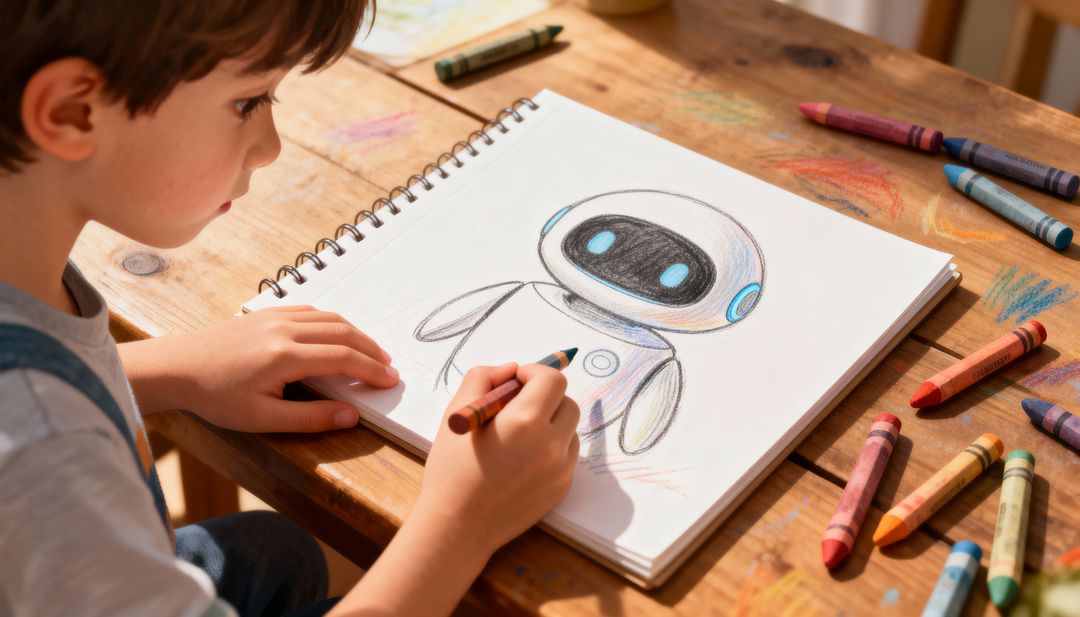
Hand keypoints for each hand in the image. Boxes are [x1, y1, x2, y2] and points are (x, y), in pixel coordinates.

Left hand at [119, 305, 397, 431]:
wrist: (177, 367)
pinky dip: (334, 322)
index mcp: (284, 356)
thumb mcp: (262, 418)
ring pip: (330, 318)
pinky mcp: (267, 312)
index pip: (342, 358)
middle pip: (343, 333)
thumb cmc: (215, 396)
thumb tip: (350, 415)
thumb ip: (310, 418)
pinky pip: (311, 311)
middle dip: (371, 350)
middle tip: (389, 367)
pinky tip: (340, 335)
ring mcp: (275, 316)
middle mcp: (284, 329)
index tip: (389, 381)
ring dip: (356, 334)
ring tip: (372, 352)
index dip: (371, 370)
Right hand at [414, 362, 580, 557]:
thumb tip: (511, 369)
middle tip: (516, 407)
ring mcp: (560, 469)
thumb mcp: (457, 413)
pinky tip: (522, 460)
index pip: (552, 379)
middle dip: (545, 397)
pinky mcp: (562, 488)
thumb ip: (483, 378)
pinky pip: (566, 454)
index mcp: (524, 421)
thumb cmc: (452, 469)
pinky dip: (551, 448)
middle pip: (567, 402)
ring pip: (569, 429)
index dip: (534, 373)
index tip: (515, 382)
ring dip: (550, 422)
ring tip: (517, 437)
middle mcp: (550, 444)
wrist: (457, 526)